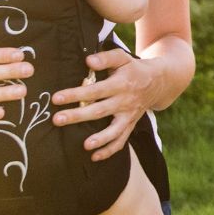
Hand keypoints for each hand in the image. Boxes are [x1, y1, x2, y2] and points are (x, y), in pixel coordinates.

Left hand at [51, 45, 159, 161]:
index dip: (76, 94)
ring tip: (85, 145)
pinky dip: (110, 150)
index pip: (95, 90)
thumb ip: (105, 58)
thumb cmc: (133, 68)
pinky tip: (94, 157)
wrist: (158, 82)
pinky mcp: (130, 125)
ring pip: (114, 130)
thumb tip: (88, 61)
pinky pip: (121, 140)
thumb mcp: (122, 57)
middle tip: (57, 120)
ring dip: (100, 139)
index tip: (56, 98)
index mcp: (121, 84)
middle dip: (78, 116)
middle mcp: (125, 101)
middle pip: (99, 111)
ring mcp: (128, 116)